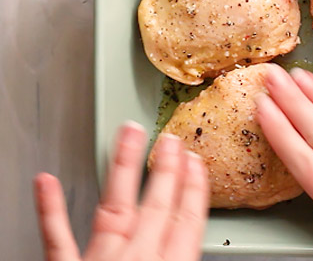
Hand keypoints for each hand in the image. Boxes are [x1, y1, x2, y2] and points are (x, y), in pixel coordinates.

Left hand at [34, 122, 208, 260]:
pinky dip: (51, 209)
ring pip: (115, 205)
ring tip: (128, 134)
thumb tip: (189, 248)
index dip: (195, 189)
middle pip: (157, 205)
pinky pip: (58, 236)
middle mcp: (138, 257)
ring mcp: (102, 259)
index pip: (187, 221)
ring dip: (124, 165)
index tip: (196, 163)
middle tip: (169, 140)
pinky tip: (47, 182)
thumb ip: (180, 257)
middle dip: (166, 169)